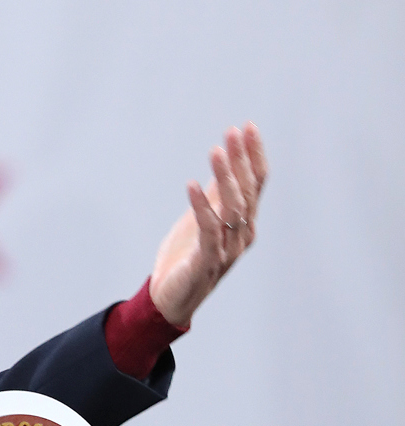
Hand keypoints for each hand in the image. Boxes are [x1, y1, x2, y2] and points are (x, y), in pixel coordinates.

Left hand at [149, 123, 267, 326]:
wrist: (170, 298)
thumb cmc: (188, 257)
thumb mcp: (201, 218)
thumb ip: (215, 196)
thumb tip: (224, 164)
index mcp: (244, 222)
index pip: (255, 183)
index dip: (253, 155)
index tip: (248, 127)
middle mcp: (242, 234)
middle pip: (247, 191)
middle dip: (241, 160)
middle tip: (232, 132)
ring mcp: (228, 249)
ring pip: (232, 208)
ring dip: (224, 178)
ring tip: (215, 151)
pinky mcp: (207, 261)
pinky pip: (208, 230)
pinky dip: (201, 206)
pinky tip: (192, 184)